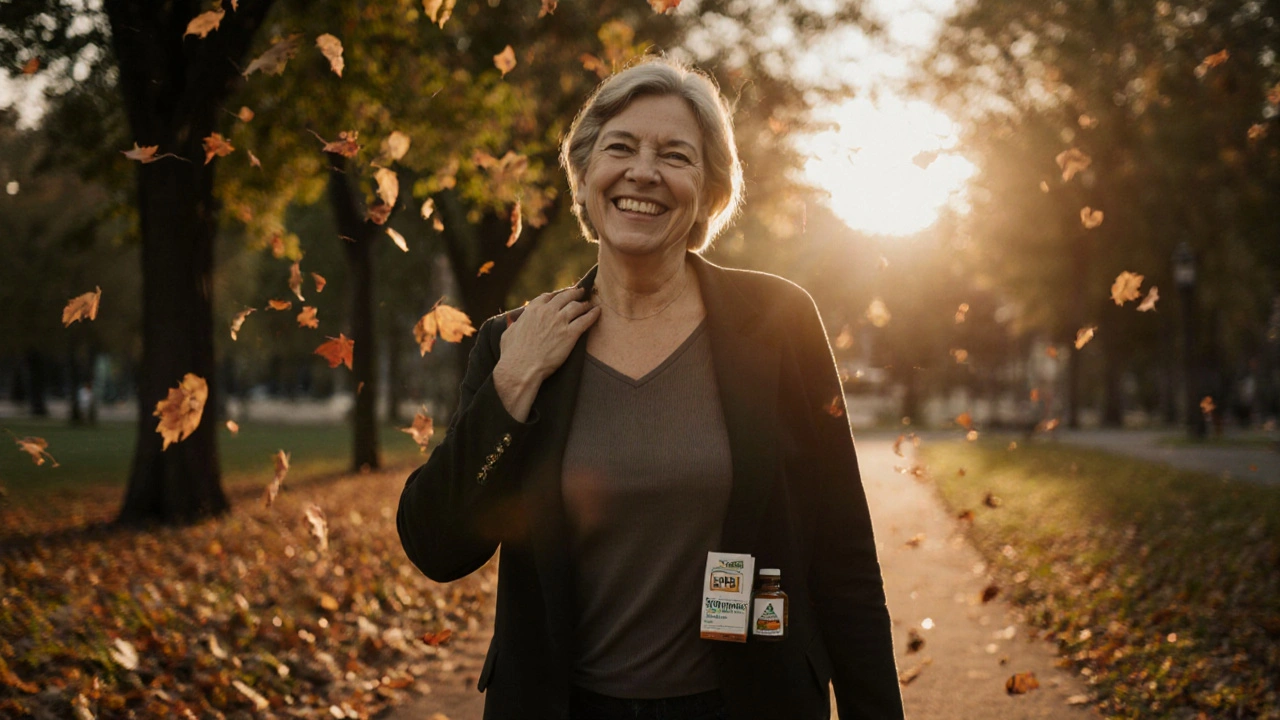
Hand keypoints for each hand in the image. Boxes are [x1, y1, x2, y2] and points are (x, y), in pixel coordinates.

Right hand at [492, 287, 599, 420]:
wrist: (521, 368)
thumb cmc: (512, 355)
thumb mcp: (508, 334)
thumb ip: (514, 325)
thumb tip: (514, 322)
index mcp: (532, 310)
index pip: (547, 296)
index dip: (556, 294)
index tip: (561, 294)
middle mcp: (547, 312)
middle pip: (565, 297)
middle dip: (574, 293)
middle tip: (581, 291)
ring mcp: (560, 322)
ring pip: (576, 307)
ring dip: (584, 304)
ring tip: (590, 303)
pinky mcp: (570, 334)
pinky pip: (585, 320)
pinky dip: (593, 314)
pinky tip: (598, 312)